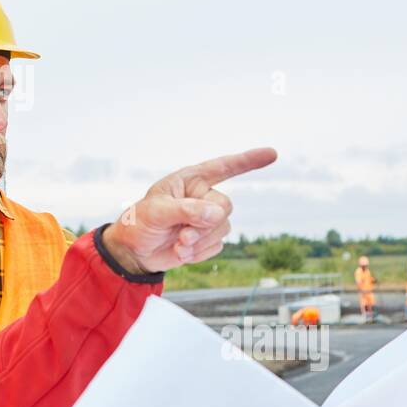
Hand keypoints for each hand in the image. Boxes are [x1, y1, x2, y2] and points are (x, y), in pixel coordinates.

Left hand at [101, 147, 277, 273]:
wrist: (134, 252)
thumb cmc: (140, 223)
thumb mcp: (156, 212)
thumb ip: (186, 210)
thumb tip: (216, 214)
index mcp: (190, 180)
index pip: (223, 166)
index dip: (248, 161)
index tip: (272, 154)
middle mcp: (202, 197)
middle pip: (225, 206)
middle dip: (206, 224)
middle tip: (183, 236)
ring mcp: (206, 219)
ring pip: (223, 229)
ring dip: (200, 241)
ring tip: (178, 244)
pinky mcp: (207, 239)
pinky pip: (217, 246)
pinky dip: (199, 253)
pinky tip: (181, 251)